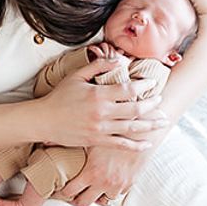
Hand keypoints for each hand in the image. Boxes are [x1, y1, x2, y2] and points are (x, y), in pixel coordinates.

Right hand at [33, 57, 166, 149]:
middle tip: (161, 101)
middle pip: (135, 109)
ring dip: (150, 125)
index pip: (129, 89)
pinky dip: (135, 145)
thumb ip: (99, 65)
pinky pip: (120, 144)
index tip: (152, 84)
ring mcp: (100, 129)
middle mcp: (102, 112)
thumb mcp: (77, 75)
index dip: (144, 86)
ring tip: (163, 121)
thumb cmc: (59, 97)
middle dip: (152, 105)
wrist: (43, 120)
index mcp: (98, 94)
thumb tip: (120, 60)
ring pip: (132, 128)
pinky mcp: (96, 141)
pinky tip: (147, 143)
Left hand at [58, 135, 161, 205]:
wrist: (141, 131)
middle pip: (83, 203)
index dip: (62, 192)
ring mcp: (117, 185)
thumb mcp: (89, 137)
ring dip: (96, 196)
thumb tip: (44, 142)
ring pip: (102, 201)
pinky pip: (118, 194)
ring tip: (91, 189)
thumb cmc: (112, 130)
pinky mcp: (130, 183)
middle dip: (76, 200)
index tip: (59, 189)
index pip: (70, 192)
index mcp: (91, 172)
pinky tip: (107, 182)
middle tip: (72, 195)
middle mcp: (104, 182)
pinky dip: (112, 190)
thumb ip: (66, 142)